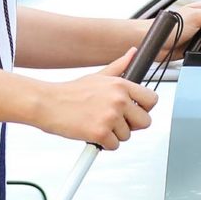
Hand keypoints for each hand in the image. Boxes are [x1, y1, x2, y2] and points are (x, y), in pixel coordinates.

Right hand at [33, 46, 158, 149]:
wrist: (48, 103)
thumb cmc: (70, 92)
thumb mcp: (98, 76)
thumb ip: (119, 66)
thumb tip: (132, 53)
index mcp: (121, 85)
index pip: (152, 100)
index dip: (144, 109)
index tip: (134, 111)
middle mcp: (118, 100)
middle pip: (145, 122)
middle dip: (132, 125)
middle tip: (115, 122)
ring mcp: (110, 117)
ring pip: (127, 136)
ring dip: (114, 135)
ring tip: (97, 123)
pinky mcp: (100, 133)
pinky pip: (114, 146)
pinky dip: (104, 144)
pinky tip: (92, 132)